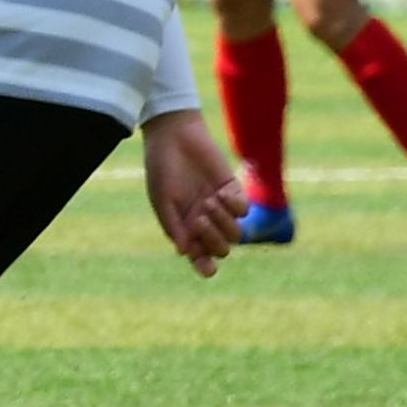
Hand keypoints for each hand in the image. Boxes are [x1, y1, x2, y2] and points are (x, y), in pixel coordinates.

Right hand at [143, 110, 245, 277]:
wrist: (175, 136)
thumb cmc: (162, 168)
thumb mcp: (161, 198)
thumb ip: (173, 225)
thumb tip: (184, 252)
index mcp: (184, 227)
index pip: (199, 256)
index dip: (205, 266)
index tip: (208, 270)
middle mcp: (204, 221)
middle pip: (221, 248)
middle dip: (213, 239)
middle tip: (200, 219)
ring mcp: (220, 207)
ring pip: (236, 233)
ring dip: (224, 223)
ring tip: (209, 202)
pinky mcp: (233, 191)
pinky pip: (244, 210)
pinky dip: (235, 206)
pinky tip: (221, 193)